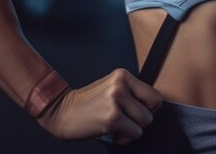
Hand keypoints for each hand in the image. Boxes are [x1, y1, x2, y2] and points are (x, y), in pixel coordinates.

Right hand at [37, 68, 162, 143]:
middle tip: (126, 120)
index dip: (149, 108)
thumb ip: (130, 92)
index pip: (154, 94)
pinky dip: (125, 138)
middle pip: (153, 108)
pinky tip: (112, 133)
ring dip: (133, 129)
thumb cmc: (87, 104)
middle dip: (141, 119)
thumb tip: (152, 107)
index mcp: (123, 75)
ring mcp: (116, 99)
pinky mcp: (112, 117)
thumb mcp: (111, 88)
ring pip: (145, 121)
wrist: (61, 111)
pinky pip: (134, 133)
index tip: (136, 112)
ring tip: (118, 127)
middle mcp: (121, 84)